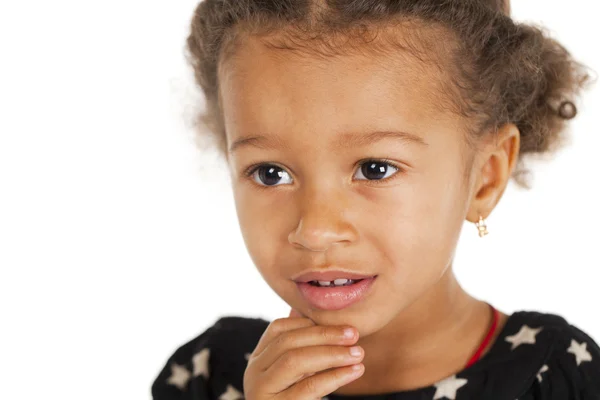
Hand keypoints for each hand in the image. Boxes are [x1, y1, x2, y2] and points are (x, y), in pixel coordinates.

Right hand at [243, 308, 364, 398]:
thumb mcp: (294, 374)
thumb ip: (298, 346)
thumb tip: (301, 311)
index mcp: (257, 360)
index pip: (278, 329)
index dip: (309, 323)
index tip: (339, 325)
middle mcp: (253, 374)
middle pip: (288, 342)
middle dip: (324, 335)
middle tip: (354, 334)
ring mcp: (261, 393)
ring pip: (295, 361)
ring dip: (331, 353)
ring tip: (358, 353)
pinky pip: (308, 387)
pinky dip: (334, 376)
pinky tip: (354, 371)